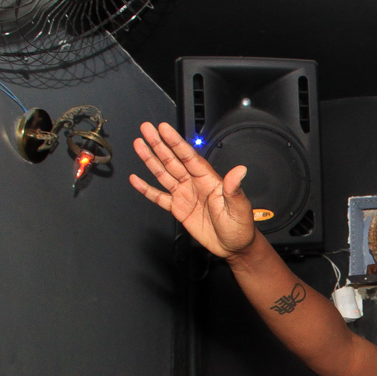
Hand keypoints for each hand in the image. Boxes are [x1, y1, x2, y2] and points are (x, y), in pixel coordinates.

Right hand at [129, 122, 255, 258]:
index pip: (189, 157)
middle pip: (173, 160)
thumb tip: (240, 170)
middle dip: (159, 144)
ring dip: (150, 159)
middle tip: (146, 128)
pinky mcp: (178, 208)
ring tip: (139, 144)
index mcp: (208, 180)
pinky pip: (159, 197)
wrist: (234, 246)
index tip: (164, 129)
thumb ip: (234, 188)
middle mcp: (194, 184)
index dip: (175, 142)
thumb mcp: (239, 207)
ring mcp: (185, 195)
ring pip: (164, 174)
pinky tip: (136, 179)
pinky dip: (147, 189)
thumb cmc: (240, 226)